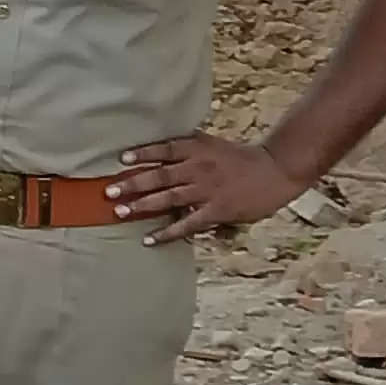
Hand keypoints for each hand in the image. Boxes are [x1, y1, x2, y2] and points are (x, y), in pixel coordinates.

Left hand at [111, 134, 308, 242]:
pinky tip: (149, 239)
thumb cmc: (241, 158)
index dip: (142, 153)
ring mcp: (208, 189)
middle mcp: (199, 167)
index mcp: (198, 148)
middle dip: (132, 183)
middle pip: (160, 175)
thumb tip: (159, 149)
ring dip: (142, 206)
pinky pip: (187, 223)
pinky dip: (167, 232)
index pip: (164, 149)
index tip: (121, 159)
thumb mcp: (213, 145)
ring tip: (120, 212)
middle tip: (108, 192)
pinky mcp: (217, 210)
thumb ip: (188, 147)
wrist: (276, 169)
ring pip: (169, 197)